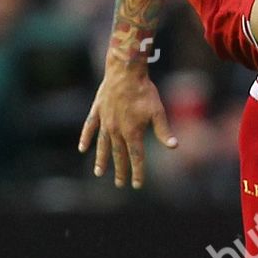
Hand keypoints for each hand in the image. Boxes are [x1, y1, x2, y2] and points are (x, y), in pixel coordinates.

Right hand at [78, 60, 177, 188]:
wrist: (126, 73)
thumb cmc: (145, 91)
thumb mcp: (158, 111)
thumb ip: (164, 130)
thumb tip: (174, 146)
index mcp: (132, 132)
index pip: (136, 157)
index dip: (137, 172)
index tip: (136, 185)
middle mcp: (116, 130)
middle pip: (119, 154)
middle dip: (120, 170)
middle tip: (120, 184)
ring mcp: (105, 121)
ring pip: (102, 145)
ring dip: (101, 159)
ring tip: (99, 172)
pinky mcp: (97, 111)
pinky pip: (89, 128)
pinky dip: (86, 138)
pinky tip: (82, 148)